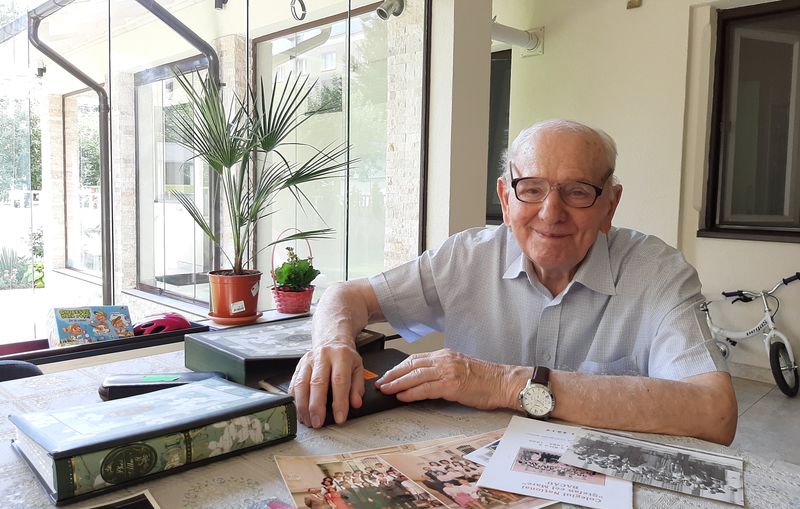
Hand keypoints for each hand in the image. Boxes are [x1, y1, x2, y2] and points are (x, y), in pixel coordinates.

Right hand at [289, 340, 364, 427]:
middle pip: (317, 383)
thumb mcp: (358, 368)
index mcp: (341, 356)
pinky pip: (293, 384)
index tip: (339, 418)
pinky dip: (295, 400)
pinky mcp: (298, 366)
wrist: (331, 340)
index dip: (339, 402)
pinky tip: (299, 411)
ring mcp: (308, 361)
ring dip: (303, 406)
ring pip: (301, 384)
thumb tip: (355, 404)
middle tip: (318, 423)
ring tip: (307, 420)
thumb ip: (358, 387)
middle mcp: (322, 357)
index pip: (339, 381)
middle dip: (316, 406)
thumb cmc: (345, 357)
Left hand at [374, 349, 527, 409]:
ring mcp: (448, 371)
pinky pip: (426, 389)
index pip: (415, 359)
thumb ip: (443, 371)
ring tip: (385, 390)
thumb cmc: (486, 379)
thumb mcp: (461, 368)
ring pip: (415, 376)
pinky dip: (411, 393)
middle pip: (411, 365)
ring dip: (397, 383)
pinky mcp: (452, 385)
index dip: (399, 367)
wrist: (504, 382)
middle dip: (393, 374)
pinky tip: (402, 396)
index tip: (388, 374)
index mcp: (446, 355)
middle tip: (380, 382)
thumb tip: (424, 381)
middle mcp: (444, 360)